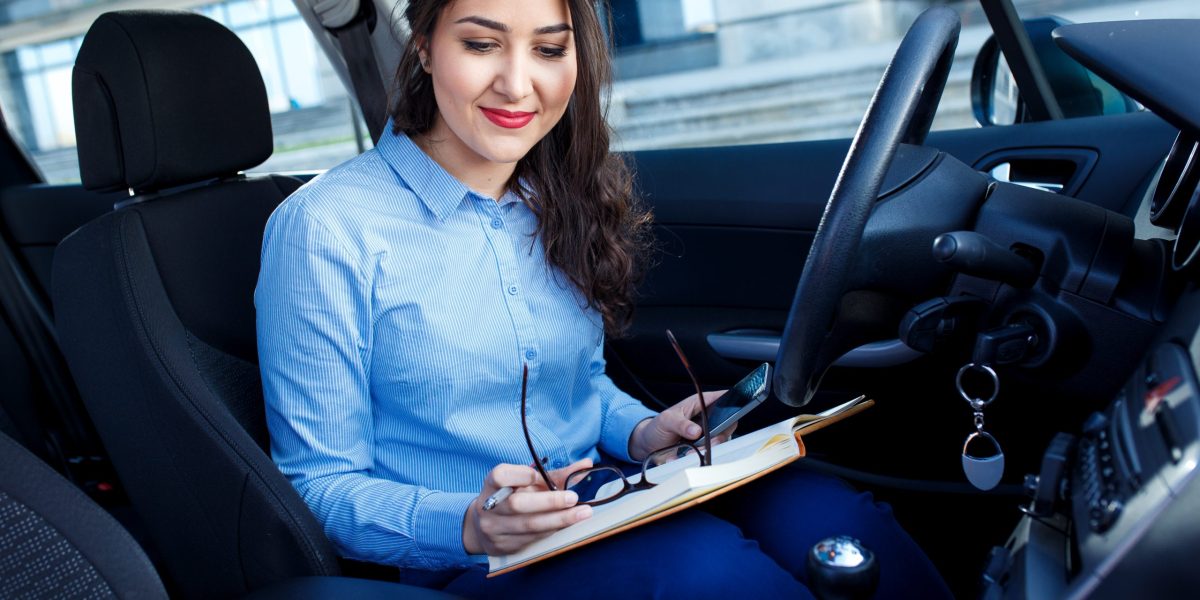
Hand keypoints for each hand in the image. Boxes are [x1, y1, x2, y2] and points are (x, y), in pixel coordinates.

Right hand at [462, 459, 594, 554]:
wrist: (483, 526)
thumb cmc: (511, 496)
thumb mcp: (526, 482)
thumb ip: (554, 474)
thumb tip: (585, 465)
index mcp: (491, 484)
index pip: (500, 476)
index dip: (520, 475)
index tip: (538, 475)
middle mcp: (489, 507)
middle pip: (518, 504)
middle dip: (549, 501)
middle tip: (574, 498)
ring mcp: (495, 528)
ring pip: (529, 525)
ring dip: (559, 519)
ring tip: (582, 513)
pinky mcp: (504, 546)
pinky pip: (533, 538)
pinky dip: (552, 530)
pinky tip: (566, 524)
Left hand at [628, 390, 734, 460]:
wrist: (649, 445)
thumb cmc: (657, 427)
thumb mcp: (666, 421)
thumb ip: (680, 424)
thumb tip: (696, 431)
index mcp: (700, 403)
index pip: (722, 398)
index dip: (731, 403)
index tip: (727, 416)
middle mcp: (707, 417)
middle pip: (727, 423)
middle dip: (719, 435)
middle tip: (705, 443)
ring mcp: (707, 433)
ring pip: (720, 440)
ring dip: (708, 448)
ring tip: (690, 452)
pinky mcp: (703, 446)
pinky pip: (710, 451)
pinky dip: (701, 456)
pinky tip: (685, 456)